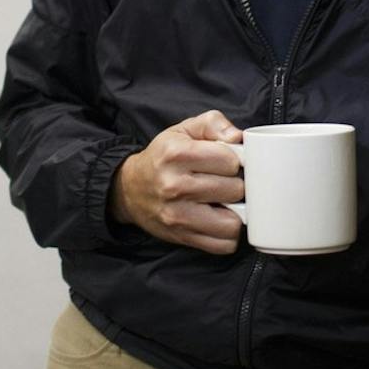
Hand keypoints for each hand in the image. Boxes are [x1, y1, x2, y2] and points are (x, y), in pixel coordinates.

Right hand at [108, 110, 244, 253]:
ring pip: (232, 222)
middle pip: (234, 190)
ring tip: (224, 202)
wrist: (130, 190)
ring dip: (235, 213)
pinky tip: (219, 220)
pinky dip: (227, 235)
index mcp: (176, 154)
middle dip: (236, 185)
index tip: (227, 162)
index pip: (229, 160)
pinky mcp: (182, 237)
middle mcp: (174, 185)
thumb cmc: (164, 157)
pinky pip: (223, 245)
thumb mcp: (183, 130)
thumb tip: (238, 137)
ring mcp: (177, 215)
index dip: (235, 160)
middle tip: (225, 182)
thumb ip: (213, 123)